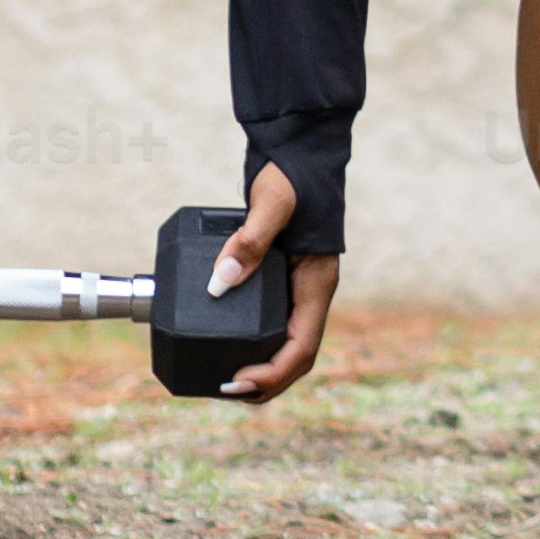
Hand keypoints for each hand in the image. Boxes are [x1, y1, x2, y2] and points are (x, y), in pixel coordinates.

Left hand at [204, 158, 340, 404]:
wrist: (299, 148)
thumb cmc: (293, 173)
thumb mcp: (272, 203)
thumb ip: (250, 239)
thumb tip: (222, 280)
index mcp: (316, 283)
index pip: (301, 347)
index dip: (272, 373)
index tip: (238, 381)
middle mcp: (307, 292)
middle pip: (293, 356)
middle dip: (264, 382)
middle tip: (224, 390)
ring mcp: (293, 288)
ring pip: (282, 345)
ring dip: (259, 370)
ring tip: (224, 382)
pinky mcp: (276, 280)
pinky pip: (268, 325)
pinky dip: (250, 345)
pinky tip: (226, 347)